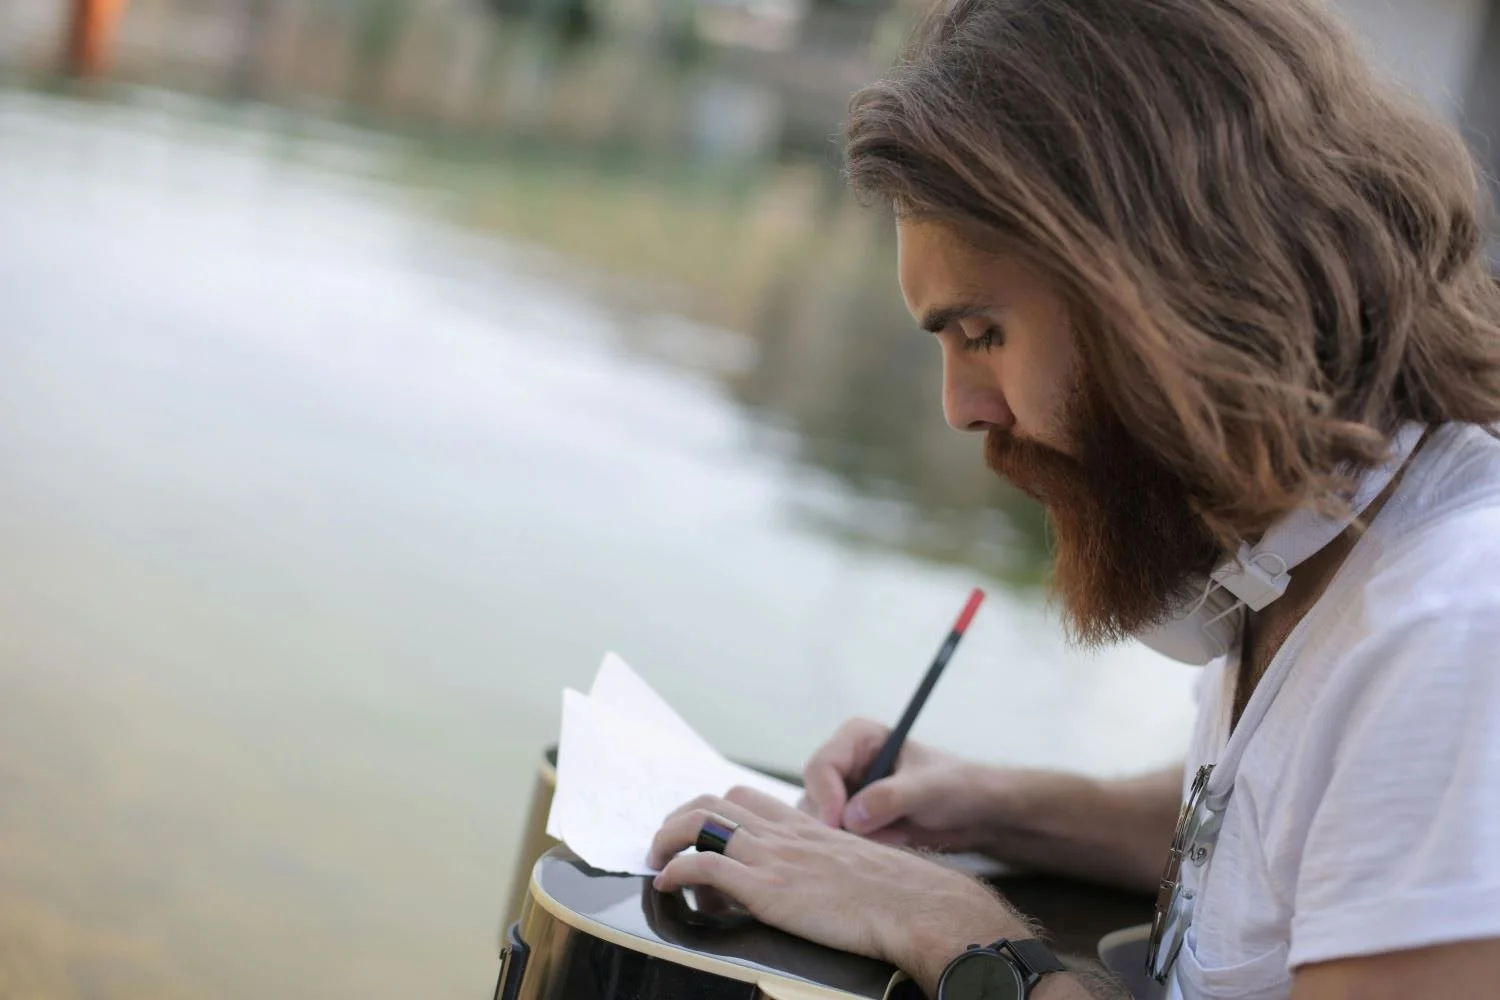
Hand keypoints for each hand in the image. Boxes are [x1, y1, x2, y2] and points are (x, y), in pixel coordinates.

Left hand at [648, 784, 1016, 981]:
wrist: (914, 906)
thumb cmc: (896, 895)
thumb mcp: (854, 864)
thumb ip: (825, 862)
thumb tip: (809, 879)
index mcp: (805, 826)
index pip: (745, 798)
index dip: (713, 810)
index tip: (697, 829)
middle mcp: (784, 833)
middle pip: (715, 803)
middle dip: (680, 819)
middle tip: (665, 842)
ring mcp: (773, 857)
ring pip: (701, 825)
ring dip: (667, 839)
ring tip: (655, 859)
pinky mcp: (766, 887)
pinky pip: (703, 865)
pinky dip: (675, 870)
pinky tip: (667, 884)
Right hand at [800, 717, 1001, 852]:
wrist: (976, 813)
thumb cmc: (957, 785)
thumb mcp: (928, 788)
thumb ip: (890, 797)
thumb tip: (850, 817)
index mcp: (857, 738)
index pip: (820, 766)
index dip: (825, 797)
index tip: (838, 825)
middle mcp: (845, 763)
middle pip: (813, 796)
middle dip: (838, 822)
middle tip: (874, 838)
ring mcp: (846, 794)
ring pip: (820, 822)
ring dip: (849, 838)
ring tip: (892, 837)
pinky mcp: (852, 821)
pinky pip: (836, 840)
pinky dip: (856, 848)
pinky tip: (889, 844)